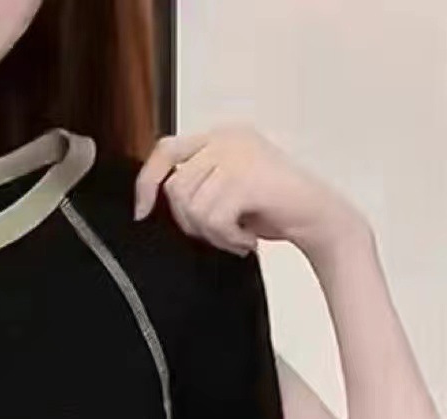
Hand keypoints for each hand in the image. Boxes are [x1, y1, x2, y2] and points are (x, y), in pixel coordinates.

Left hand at [133, 123, 367, 261]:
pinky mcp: (247, 177)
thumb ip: (196, 184)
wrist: (321, 219)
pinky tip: (246, 238)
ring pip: (191, 206)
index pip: (165, 149)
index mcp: (220, 136)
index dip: (147, 181)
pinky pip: (213, 218)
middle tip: (220, 233)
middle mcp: (228, 138)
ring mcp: (238, 155)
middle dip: (190, 222)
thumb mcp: (226, 190)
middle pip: (175, 187)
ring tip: (236, 235)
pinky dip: (226, 238)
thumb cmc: (274, 209)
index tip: (141, 212)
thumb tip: (150, 201)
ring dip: (212, 233)